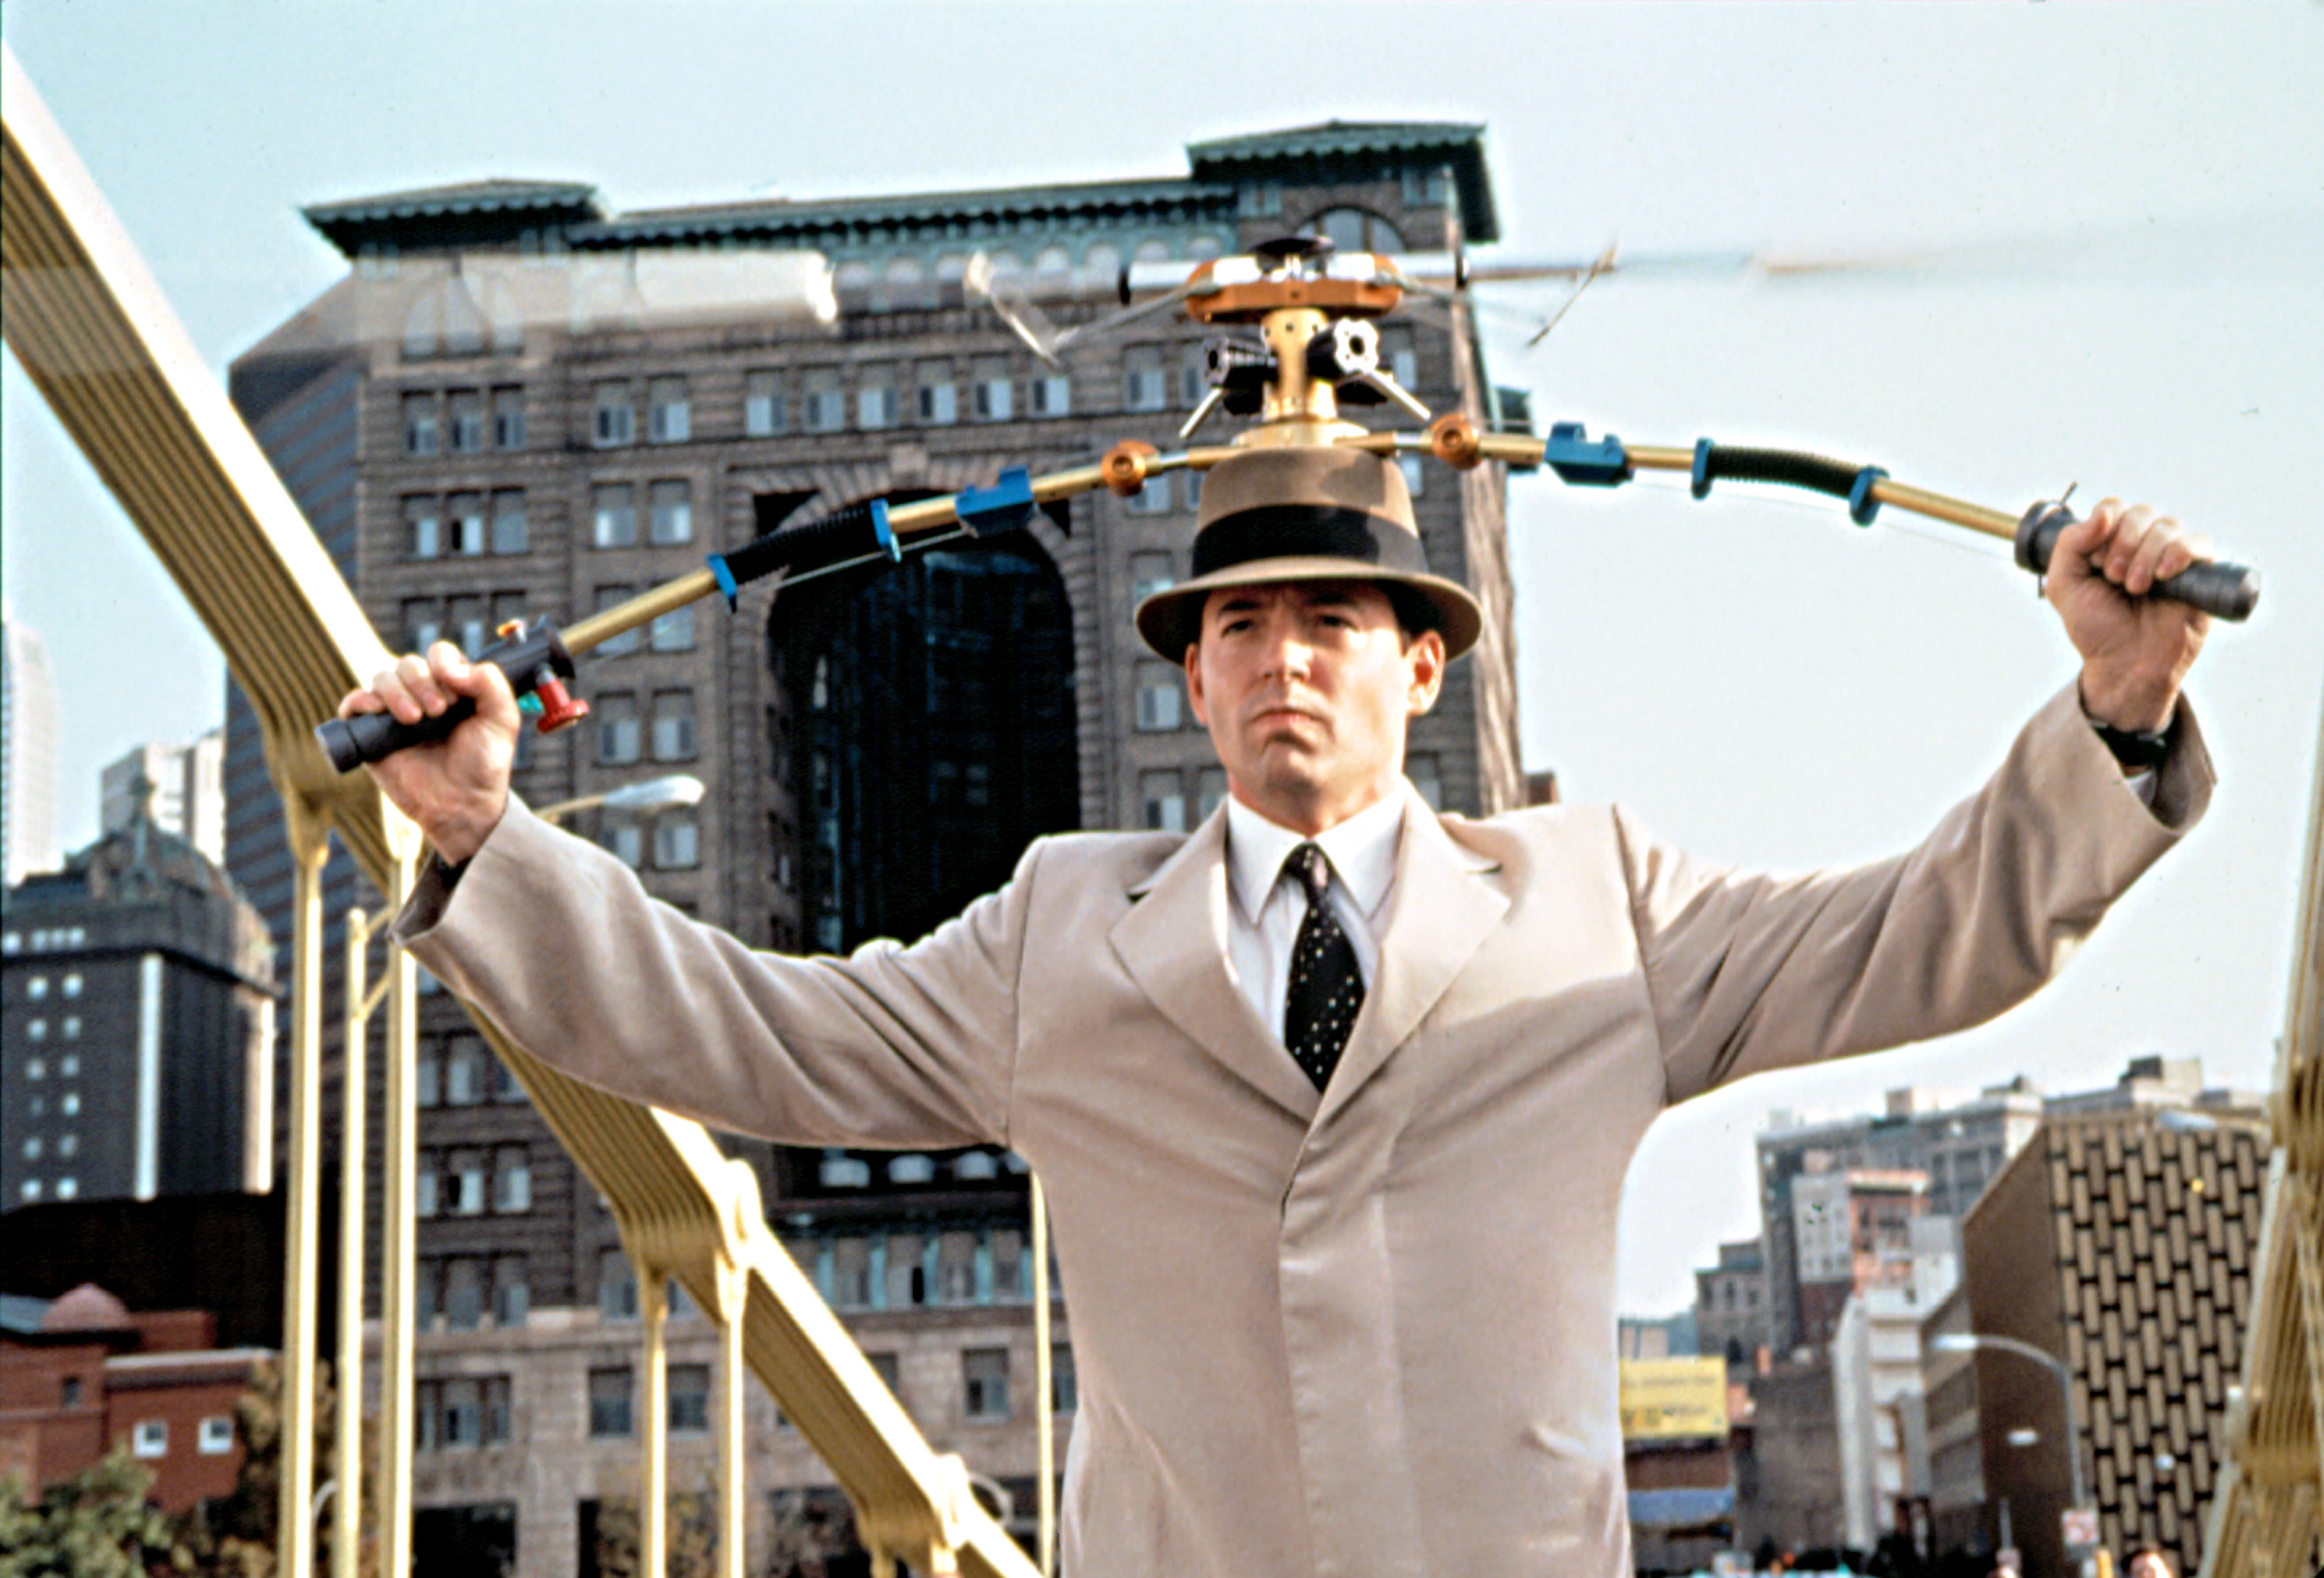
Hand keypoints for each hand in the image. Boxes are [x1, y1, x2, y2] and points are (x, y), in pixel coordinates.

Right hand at [337, 643, 520, 863]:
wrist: (462, 805)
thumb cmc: (484, 763)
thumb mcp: (502, 721)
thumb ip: (491, 685)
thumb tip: (452, 667)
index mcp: (453, 686)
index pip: (440, 654)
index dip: (444, 664)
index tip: (455, 692)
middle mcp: (422, 694)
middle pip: (408, 664)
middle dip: (421, 681)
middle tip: (438, 711)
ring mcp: (395, 712)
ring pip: (382, 678)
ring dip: (396, 692)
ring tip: (415, 719)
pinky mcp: (373, 733)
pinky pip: (353, 705)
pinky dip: (359, 700)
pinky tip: (376, 710)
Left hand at [2043, 498, 2210, 732]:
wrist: (2125, 664)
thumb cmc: (2096, 628)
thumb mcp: (2065, 585)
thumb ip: (2070, 544)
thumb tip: (2104, 513)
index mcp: (2110, 543)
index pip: (2113, 508)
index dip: (2104, 526)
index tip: (2096, 561)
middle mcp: (2143, 545)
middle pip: (2140, 513)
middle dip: (2124, 543)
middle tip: (2115, 578)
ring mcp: (2172, 557)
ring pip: (2168, 525)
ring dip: (2146, 554)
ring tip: (2136, 588)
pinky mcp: (2199, 573)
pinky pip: (2198, 543)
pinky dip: (2180, 553)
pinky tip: (2164, 575)